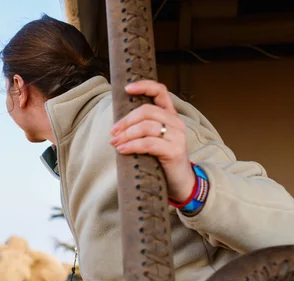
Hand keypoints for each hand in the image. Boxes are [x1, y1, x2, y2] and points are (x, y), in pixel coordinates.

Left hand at [109, 80, 194, 203]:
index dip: (144, 86)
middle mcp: (176, 123)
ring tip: (115, 143)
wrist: (180, 182)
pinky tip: (122, 150)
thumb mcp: (153, 139)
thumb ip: (142, 128)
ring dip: (126, 134)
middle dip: (126, 120)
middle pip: (147, 111)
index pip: (160, 91)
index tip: (127, 89)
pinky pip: (148, 143)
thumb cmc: (162, 160)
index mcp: (170, 115)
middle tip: (113, 132)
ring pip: (146, 127)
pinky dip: (132, 146)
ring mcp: (177, 136)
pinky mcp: (174, 151)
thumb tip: (117, 125)